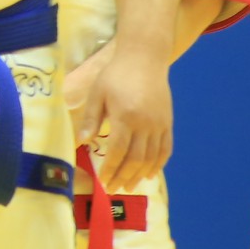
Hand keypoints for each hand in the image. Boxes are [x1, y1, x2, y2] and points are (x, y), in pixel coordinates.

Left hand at [70, 42, 170, 190]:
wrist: (145, 58)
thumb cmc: (116, 74)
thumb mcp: (98, 93)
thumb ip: (92, 118)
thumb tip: (81, 141)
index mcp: (125, 117)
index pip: (118, 151)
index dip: (110, 169)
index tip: (103, 181)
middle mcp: (145, 124)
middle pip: (135, 159)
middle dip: (123, 177)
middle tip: (114, 189)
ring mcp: (159, 125)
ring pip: (151, 158)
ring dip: (140, 175)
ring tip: (129, 186)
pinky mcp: (168, 122)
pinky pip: (166, 149)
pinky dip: (159, 164)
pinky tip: (150, 173)